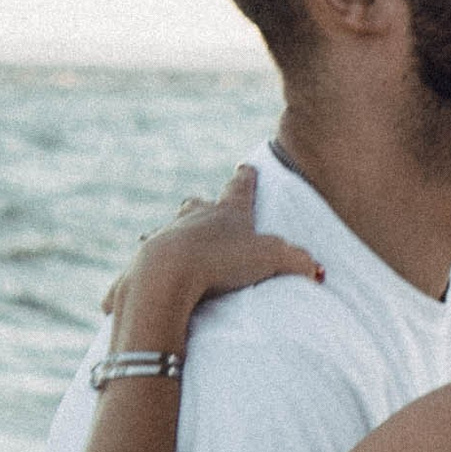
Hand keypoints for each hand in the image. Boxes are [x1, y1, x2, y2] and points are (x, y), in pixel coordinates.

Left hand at [104, 168, 323, 346]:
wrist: (169, 273)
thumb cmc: (223, 260)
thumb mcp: (272, 258)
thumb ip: (297, 260)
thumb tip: (317, 270)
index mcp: (227, 214)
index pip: (240, 190)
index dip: (246, 180)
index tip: (246, 168)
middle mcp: (193, 219)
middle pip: (197, 205)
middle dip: (202, 205)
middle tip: (205, 204)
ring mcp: (166, 237)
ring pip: (168, 229)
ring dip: (172, 233)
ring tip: (172, 239)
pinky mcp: (142, 264)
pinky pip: (141, 266)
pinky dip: (140, 272)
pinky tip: (133, 283)